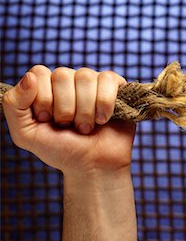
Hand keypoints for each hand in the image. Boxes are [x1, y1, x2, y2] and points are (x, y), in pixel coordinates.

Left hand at [2, 66, 135, 176]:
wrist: (94, 166)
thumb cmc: (62, 150)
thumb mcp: (26, 134)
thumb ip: (14, 105)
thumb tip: (29, 77)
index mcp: (46, 87)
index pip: (39, 73)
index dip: (43, 99)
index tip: (48, 120)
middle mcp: (69, 80)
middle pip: (62, 75)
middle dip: (65, 108)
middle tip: (70, 126)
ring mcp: (93, 81)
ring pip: (85, 77)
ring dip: (85, 110)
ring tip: (87, 126)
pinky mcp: (116, 86)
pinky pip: (108, 79)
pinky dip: (105, 103)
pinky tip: (103, 119)